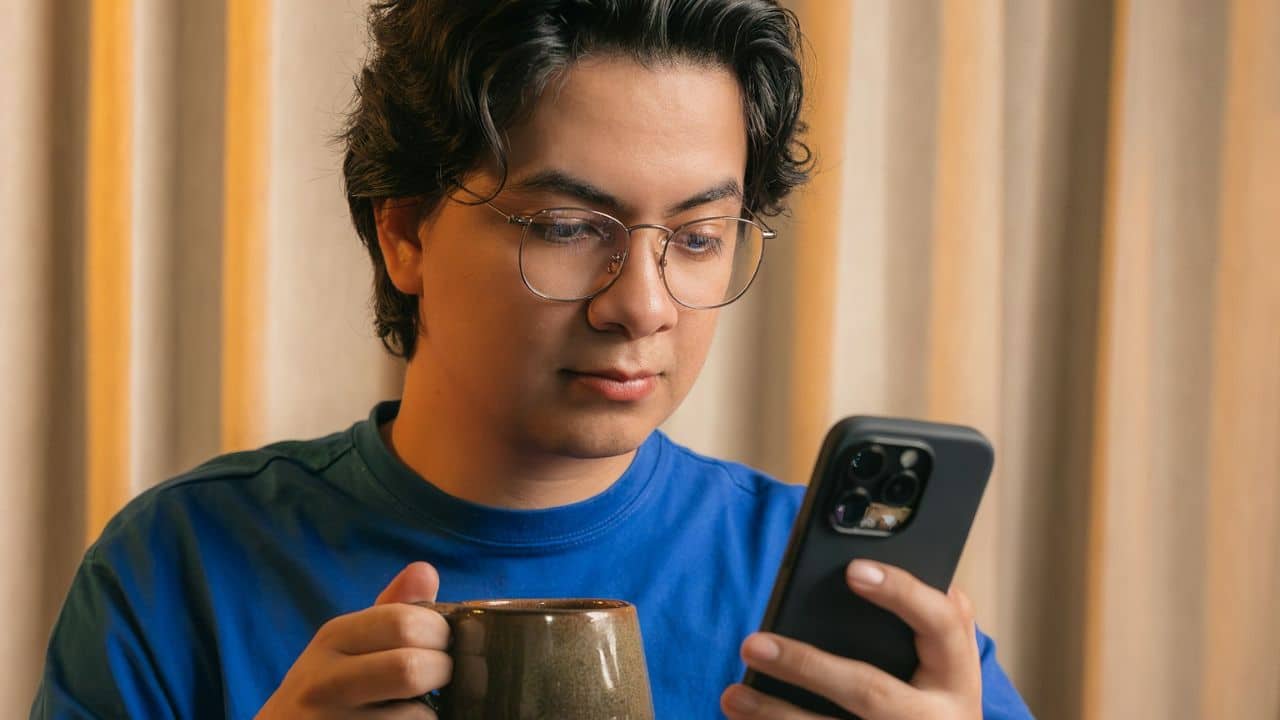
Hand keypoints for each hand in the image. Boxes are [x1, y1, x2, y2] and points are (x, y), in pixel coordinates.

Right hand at [257, 562, 450, 718]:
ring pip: (415, 714)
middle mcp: (325, 680)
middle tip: (440, 676)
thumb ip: (393, 608)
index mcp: (334, 636)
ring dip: (430, 711)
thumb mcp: (351, 641)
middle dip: (442, 670)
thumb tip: (426, 569)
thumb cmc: (330, 684)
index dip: (440, 632)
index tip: (444, 642)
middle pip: (410, 668)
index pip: (402, 621)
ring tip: (415, 707)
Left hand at [722, 560, 981, 718]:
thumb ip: (931, 623)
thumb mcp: (945, 668)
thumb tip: (886, 567)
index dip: (902, 594)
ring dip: (776, 715)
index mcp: (958, 680)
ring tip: (732, 695)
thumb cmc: (934, 702)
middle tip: (753, 644)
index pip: (942, 624)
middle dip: (808, 666)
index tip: (853, 569)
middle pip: (870, 691)